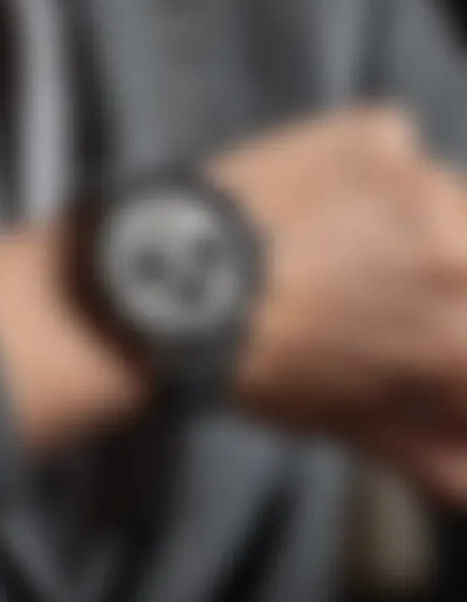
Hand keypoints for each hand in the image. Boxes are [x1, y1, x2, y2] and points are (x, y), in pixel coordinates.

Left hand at [212, 108, 466, 503]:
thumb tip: (462, 470)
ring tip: (340, 245)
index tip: (415, 354)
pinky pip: (395, 153)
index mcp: (456, 338)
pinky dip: (369, 178)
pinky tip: (318, 202)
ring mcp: (417, 180)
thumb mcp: (340, 419)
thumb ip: (424, 452)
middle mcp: (457, 252)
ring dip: (412, 229)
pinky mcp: (371, 131)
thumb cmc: (247, 362)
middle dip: (435, 292)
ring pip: (449, 205)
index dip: (446, 365)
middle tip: (370, 292)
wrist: (165, 280)